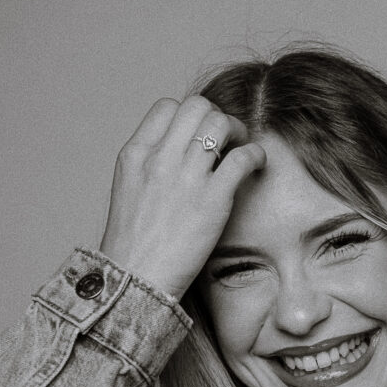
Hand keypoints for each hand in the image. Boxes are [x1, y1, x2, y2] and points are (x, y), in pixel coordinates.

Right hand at [99, 95, 265, 299]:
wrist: (135, 280)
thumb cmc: (134, 246)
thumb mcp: (129, 192)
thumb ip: (150, 167)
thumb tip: (179, 152)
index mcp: (135, 155)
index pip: (166, 107)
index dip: (188, 115)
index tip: (198, 135)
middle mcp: (159, 159)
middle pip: (197, 107)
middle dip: (216, 116)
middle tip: (226, 139)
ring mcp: (186, 177)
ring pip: (220, 123)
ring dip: (237, 130)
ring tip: (241, 149)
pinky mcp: (212, 200)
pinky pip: (243, 156)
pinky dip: (255, 154)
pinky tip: (257, 165)